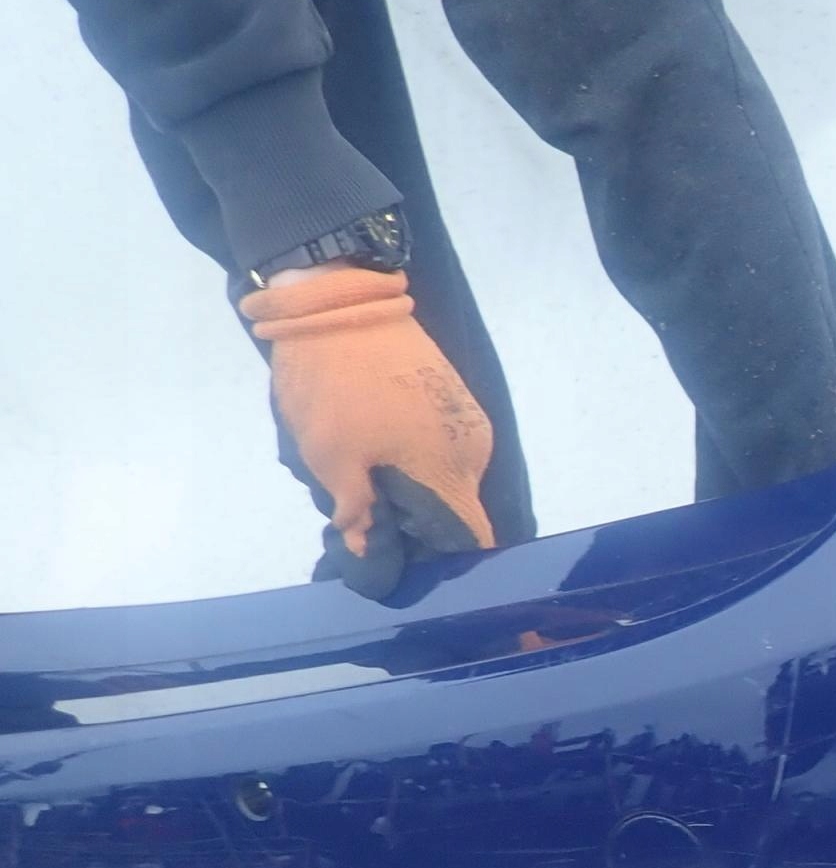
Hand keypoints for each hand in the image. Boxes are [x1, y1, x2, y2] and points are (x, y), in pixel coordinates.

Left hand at [240, 264, 495, 599]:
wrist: (337, 299)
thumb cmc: (333, 387)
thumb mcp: (330, 460)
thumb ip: (358, 516)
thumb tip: (368, 555)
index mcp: (451, 471)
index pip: (468, 543)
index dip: (437, 565)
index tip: (400, 568)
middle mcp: (474, 451)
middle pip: (453, 512)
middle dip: (410, 526)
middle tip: (358, 521)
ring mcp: (465, 420)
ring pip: (442, 480)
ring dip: (404, 490)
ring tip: (355, 479)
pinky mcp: (450, 396)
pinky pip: (436, 448)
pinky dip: (406, 461)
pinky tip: (367, 448)